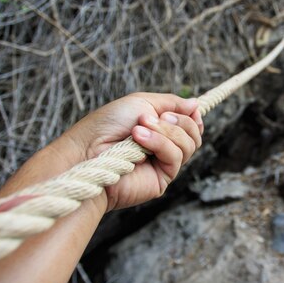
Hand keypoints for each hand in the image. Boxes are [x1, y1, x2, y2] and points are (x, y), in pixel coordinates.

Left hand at [58, 93, 203, 210]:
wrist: (86, 152)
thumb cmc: (106, 126)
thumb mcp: (141, 102)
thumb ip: (171, 103)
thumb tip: (197, 105)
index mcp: (160, 129)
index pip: (191, 124)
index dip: (192, 116)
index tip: (187, 109)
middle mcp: (164, 147)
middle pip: (194, 134)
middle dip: (178, 121)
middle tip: (151, 117)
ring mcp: (163, 164)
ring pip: (189, 145)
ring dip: (166, 131)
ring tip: (138, 128)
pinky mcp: (161, 180)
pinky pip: (176, 157)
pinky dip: (160, 143)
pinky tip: (139, 138)